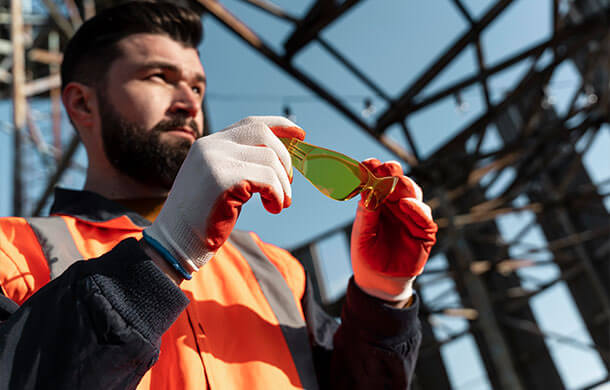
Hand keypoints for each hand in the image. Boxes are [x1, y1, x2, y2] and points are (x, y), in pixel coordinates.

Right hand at [145, 116, 304, 275]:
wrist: (175, 243)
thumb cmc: (202, 218)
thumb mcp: (221, 182)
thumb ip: (242, 165)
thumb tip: (280, 160)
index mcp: (209, 144)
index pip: (251, 123)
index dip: (280, 125)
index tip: (300, 134)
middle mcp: (211, 146)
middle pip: (264, 135)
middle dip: (285, 159)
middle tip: (286, 185)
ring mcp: (215, 161)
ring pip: (270, 160)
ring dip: (282, 185)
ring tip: (278, 203)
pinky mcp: (223, 180)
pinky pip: (267, 180)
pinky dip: (277, 195)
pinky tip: (272, 208)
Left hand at [351, 159, 436, 301]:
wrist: (378, 281)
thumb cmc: (367, 254)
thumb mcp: (362, 234)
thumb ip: (366, 214)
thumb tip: (366, 191)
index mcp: (378, 200)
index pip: (378, 178)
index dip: (373, 169)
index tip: (366, 165)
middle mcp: (396, 203)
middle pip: (398, 180)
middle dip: (391, 173)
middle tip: (383, 170)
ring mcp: (411, 215)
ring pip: (413, 192)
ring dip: (404, 187)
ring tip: (393, 186)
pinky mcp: (424, 230)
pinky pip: (424, 215)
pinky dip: (416, 208)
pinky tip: (405, 205)